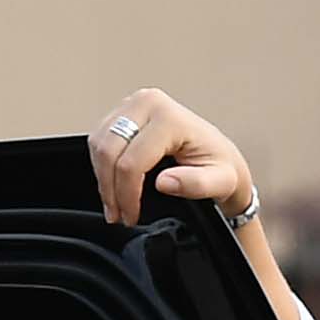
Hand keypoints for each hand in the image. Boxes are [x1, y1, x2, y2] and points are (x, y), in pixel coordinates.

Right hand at [88, 89, 256, 226]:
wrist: (220, 156)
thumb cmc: (220, 167)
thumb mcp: (220, 182)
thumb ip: (196, 184)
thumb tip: (164, 183)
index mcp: (169, 117)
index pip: (132, 161)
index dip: (127, 194)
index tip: (131, 216)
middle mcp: (148, 103)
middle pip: (109, 150)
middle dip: (110, 188)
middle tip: (118, 214)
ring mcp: (133, 104)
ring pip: (99, 143)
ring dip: (102, 178)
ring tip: (115, 204)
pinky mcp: (123, 111)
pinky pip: (100, 139)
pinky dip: (102, 165)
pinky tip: (113, 184)